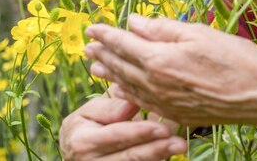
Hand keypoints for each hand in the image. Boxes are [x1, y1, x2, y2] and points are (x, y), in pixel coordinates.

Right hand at [59, 93, 186, 160]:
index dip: (139, 133)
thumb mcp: (90, 110)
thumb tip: (132, 102)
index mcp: (82, 140)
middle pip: (129, 156)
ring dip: (159, 156)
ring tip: (180, 146)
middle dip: (155, 149)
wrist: (77, 150)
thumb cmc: (87, 123)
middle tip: (179, 143)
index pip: (116, 135)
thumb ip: (110, 106)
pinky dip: (155, 160)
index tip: (162, 128)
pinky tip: (170, 153)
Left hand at [83, 15, 256, 126]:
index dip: (107, 34)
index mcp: (160, 60)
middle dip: (103, 54)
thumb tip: (134, 22)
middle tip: (88, 46)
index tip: (92, 26)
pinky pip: (143, 103)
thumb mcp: (199, 33)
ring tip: (96, 67)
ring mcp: (165, 103)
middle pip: (121, 66)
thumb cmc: (236, 58)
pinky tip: (122, 92)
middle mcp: (157, 84)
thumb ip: (163, 28)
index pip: (124, 43)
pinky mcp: (177, 114)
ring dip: (110, 75)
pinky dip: (128, 95)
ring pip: (128, 87)